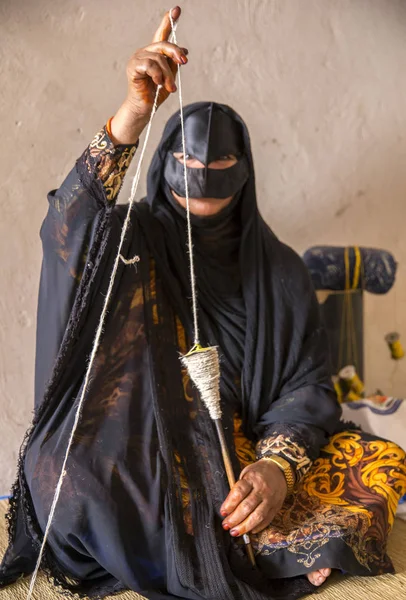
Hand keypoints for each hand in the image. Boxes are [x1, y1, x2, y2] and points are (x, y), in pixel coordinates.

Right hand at [111, 6, 188, 144]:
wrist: (145, 109)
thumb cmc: (156, 94)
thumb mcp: (170, 76)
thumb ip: (175, 62)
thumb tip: (184, 50)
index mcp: (154, 54)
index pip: (162, 34)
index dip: (168, 21)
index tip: (177, 9)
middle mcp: (145, 52)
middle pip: (163, 44)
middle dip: (175, 53)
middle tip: (184, 61)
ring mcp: (137, 58)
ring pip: (158, 58)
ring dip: (168, 74)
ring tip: (170, 87)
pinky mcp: (133, 67)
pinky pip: (150, 65)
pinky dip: (157, 75)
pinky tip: (158, 83)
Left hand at [220, 459, 287, 536]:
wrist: (280, 471)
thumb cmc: (258, 472)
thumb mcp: (246, 473)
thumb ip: (239, 487)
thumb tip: (228, 506)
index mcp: (252, 478)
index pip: (239, 492)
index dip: (229, 504)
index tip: (223, 512)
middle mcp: (262, 489)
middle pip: (247, 507)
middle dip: (235, 519)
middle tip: (226, 525)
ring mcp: (270, 499)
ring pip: (257, 516)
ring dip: (245, 527)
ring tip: (235, 532)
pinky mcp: (276, 507)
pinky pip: (267, 520)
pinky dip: (257, 527)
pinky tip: (249, 531)